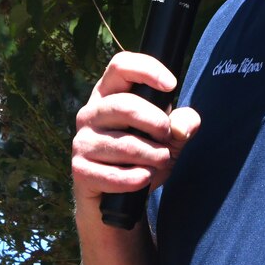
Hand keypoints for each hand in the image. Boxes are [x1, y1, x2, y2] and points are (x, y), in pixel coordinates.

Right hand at [71, 52, 200, 212]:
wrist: (115, 199)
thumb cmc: (143, 157)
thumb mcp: (169, 137)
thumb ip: (183, 124)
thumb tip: (181, 127)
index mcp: (108, 95)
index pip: (121, 66)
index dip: (147, 69)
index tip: (171, 85)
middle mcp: (90, 113)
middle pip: (125, 105)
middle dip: (156, 122)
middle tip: (168, 137)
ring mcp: (82, 141)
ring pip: (125, 144)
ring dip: (153, 156)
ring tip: (160, 162)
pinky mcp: (80, 170)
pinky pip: (116, 174)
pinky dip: (139, 178)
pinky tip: (144, 178)